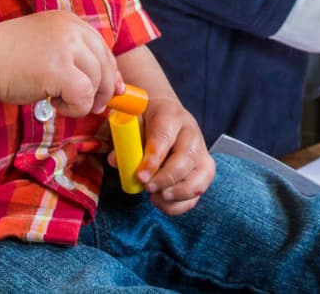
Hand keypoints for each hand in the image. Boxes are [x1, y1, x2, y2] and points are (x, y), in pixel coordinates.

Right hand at [0, 12, 120, 117]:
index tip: (112, 88)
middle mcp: (71, 29)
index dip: (110, 71)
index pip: (102, 47)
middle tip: (96, 107)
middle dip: (104, 89)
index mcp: (69, 21)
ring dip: (82, 100)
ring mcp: (66, 47)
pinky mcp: (59, 69)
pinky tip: (54, 104)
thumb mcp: (47, 46)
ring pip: (96, 82)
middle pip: (105, 63)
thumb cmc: (8, 58)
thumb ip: (73, 56)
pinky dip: (74, 108)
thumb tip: (108, 82)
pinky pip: (83, 96)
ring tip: (59, 101)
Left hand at [121, 95, 214, 214]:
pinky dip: (181, 203)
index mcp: (170, 116)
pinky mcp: (204, 170)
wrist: (166, 115)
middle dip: (166, 178)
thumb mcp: (131, 122)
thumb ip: (123, 141)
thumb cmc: (146, 120)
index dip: (153, 159)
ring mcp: (201, 152)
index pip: (164, 137)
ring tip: (156, 197)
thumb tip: (115, 160)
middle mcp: (191, 133)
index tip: (140, 176)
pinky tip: (162, 201)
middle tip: (148, 188)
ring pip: (200, 176)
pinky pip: (198, 191)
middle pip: (186, 158)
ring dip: (178, 193)